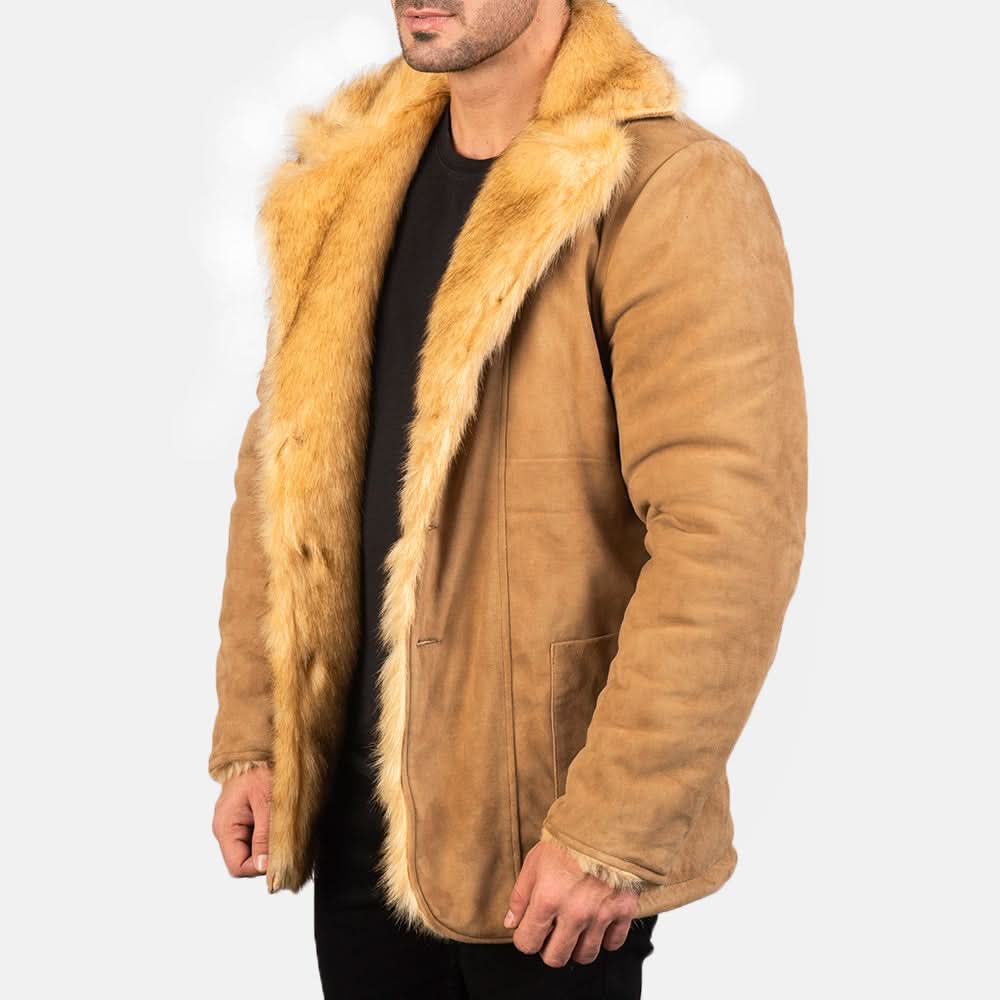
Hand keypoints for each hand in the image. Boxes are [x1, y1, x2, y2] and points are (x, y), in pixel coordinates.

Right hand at [212, 766, 271, 876]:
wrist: (255, 753)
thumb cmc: (259, 772)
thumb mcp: (266, 804)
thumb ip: (264, 837)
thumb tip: (263, 867)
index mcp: (225, 828)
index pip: (237, 867)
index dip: (258, 868)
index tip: (278, 855)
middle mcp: (225, 830)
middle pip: (243, 861)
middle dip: (264, 855)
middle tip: (281, 836)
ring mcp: (233, 825)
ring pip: (250, 850)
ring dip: (266, 845)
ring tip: (278, 825)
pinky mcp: (241, 820)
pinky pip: (253, 838)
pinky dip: (266, 835)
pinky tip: (274, 821)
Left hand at [503, 838, 639, 966]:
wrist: (605, 823)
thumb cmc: (568, 839)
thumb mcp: (534, 861)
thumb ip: (520, 896)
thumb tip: (512, 923)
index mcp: (547, 899)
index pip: (527, 943)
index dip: (525, 939)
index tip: (529, 930)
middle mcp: (574, 913)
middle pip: (556, 958)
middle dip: (549, 949)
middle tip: (551, 933)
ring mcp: (600, 914)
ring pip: (585, 955)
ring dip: (577, 947)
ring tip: (574, 929)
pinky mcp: (623, 911)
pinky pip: (614, 944)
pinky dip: (605, 939)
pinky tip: (597, 925)